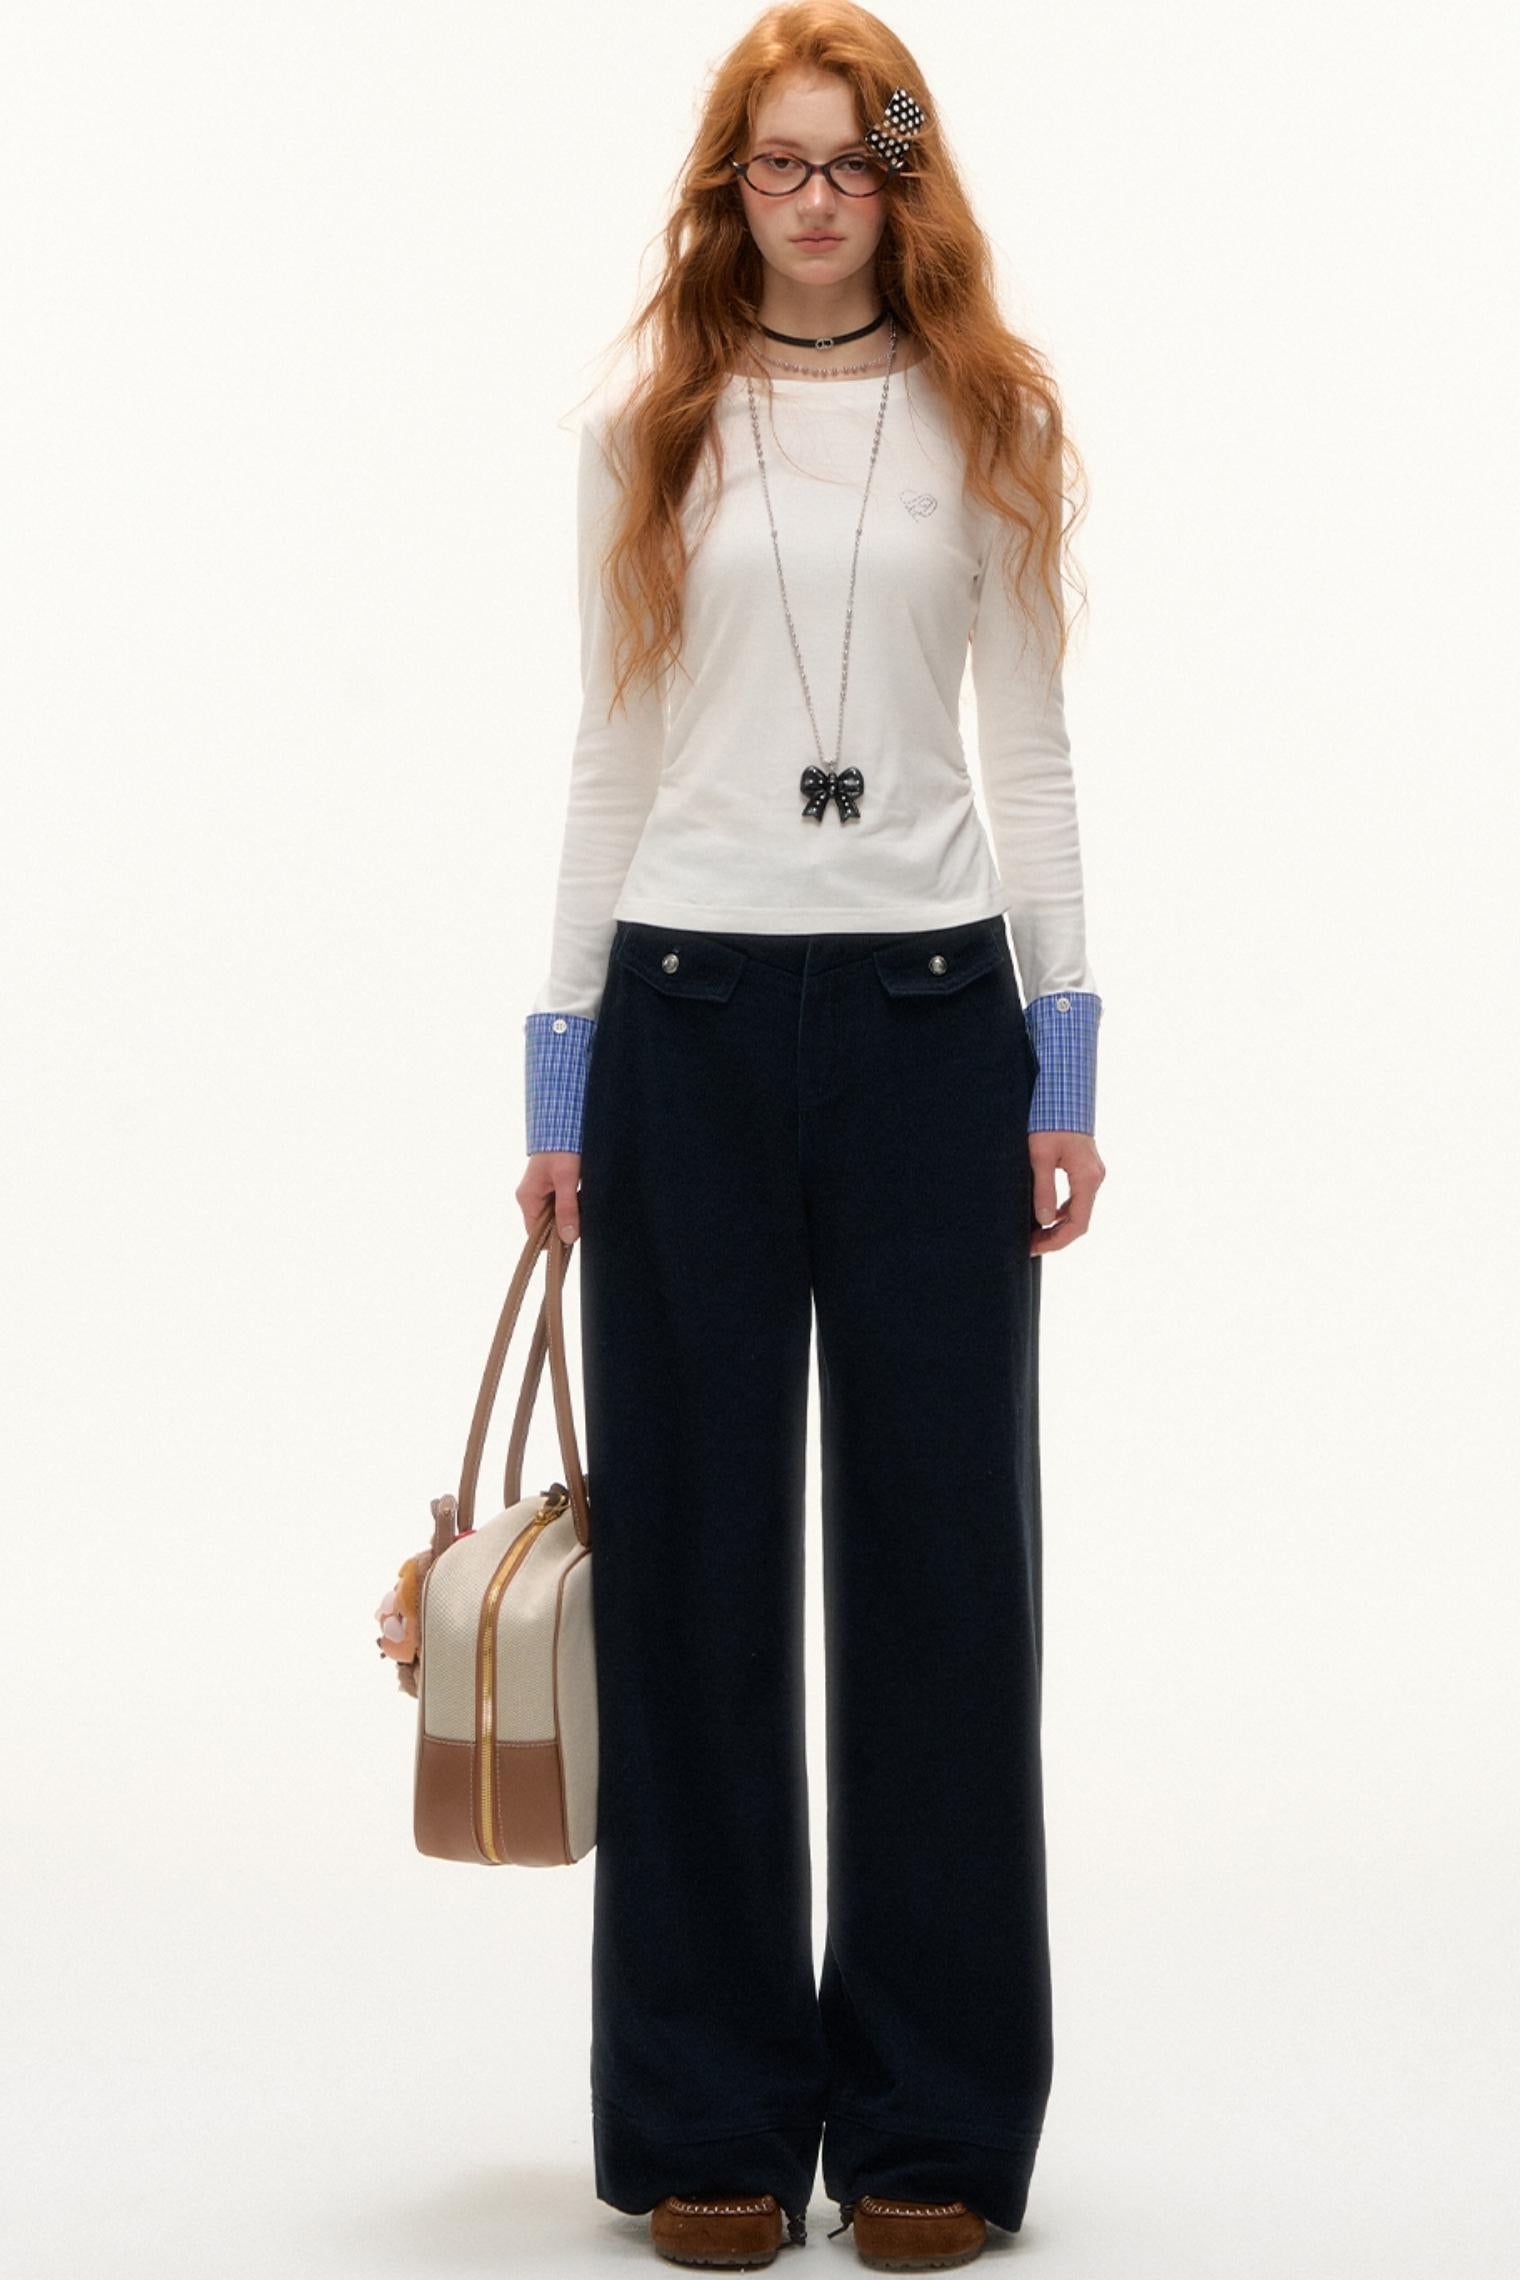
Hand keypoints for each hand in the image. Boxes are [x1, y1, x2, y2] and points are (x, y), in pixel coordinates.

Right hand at [517, 1149, 582, 1244]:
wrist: (563, 1123)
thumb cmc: (561, 1147)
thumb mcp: (567, 1179)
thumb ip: (567, 1208)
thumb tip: (568, 1237)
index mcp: (527, 1198)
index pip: (535, 1234)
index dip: (553, 1240)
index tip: (572, 1235)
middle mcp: (530, 1197)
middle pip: (545, 1226)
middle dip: (564, 1224)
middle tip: (581, 1215)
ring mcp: (539, 1191)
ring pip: (554, 1215)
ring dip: (569, 1213)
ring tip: (581, 1202)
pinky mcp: (549, 1185)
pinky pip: (558, 1203)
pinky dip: (570, 1203)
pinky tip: (580, 1196)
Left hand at [1029, 1132, 1104, 1253]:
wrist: (1063, 1096)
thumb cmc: (1050, 1122)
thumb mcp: (1040, 1156)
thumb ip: (1043, 1189)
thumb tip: (1043, 1220)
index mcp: (1087, 1178)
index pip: (1078, 1224)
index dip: (1057, 1241)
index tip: (1034, 1247)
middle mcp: (1095, 1178)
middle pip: (1080, 1221)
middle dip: (1055, 1237)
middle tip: (1030, 1244)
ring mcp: (1092, 1174)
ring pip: (1078, 1211)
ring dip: (1058, 1225)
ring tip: (1033, 1233)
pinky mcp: (1086, 1169)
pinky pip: (1076, 1198)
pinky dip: (1061, 1211)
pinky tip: (1044, 1214)